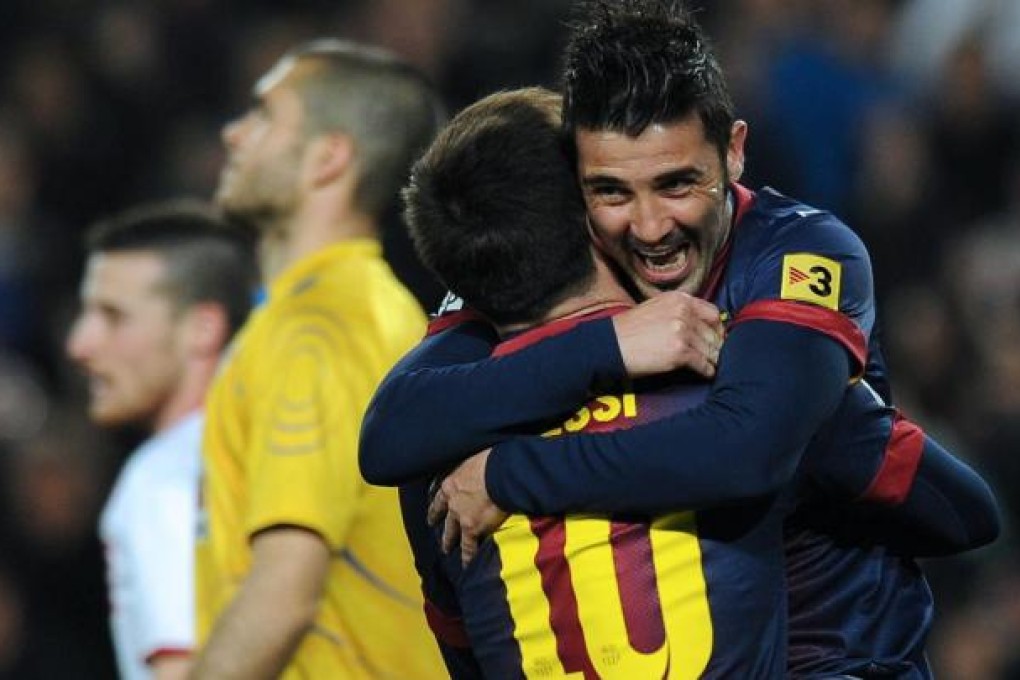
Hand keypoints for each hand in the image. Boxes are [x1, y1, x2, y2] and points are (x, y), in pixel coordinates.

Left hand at [427, 449, 508, 565]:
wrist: (501, 474)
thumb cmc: (491, 460)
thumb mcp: (473, 457)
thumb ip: (470, 466)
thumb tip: (476, 463)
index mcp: (451, 482)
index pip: (439, 492)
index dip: (435, 499)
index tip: (431, 504)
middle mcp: (452, 500)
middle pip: (442, 513)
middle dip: (437, 520)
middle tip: (432, 526)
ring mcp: (460, 516)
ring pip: (452, 532)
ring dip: (449, 541)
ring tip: (446, 549)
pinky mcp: (472, 529)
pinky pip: (468, 547)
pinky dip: (468, 556)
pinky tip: (466, 564)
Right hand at [612, 290, 723, 377]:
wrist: (610, 345)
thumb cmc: (628, 330)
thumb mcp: (656, 308)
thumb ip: (679, 311)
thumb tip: (699, 325)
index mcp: (679, 299)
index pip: (713, 313)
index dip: (717, 328)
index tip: (716, 338)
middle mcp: (683, 312)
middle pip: (714, 333)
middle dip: (717, 346)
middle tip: (715, 356)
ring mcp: (683, 332)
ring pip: (711, 350)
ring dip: (713, 360)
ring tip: (712, 366)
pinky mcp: (680, 352)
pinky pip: (703, 364)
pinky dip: (707, 371)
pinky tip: (705, 374)